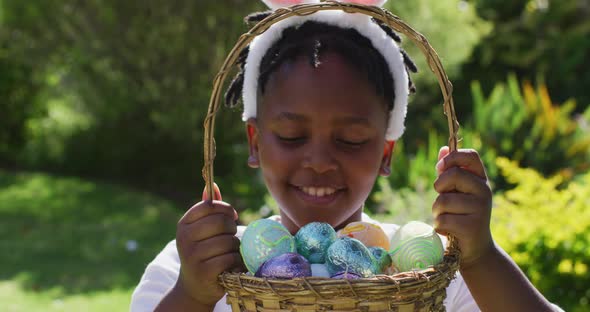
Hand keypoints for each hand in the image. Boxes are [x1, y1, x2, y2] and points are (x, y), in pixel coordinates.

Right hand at [174, 183, 244, 307]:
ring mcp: (193, 255)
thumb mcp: (201, 230)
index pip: (209, 205)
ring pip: (228, 241)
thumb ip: (208, 209)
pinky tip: (230, 265)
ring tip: (228, 253)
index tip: (232, 216)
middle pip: (221, 222)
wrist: (194, 286)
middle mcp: (185, 238)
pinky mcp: (204, 271)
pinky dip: (235, 261)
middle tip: (230, 237)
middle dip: (232, 229)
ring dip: (235, 247)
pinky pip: (230, 257)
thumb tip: (213, 185)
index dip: (226, 209)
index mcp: (184, 224)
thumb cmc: (202, 252)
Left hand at [433, 146, 493, 267]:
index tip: (441, 168)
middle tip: (442, 198)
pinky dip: (439, 226)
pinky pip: (443, 220)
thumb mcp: (455, 191)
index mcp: (480, 179)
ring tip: (447, 218)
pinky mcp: (472, 227)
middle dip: (439, 187)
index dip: (452, 157)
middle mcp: (484, 191)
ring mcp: (480, 209)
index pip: (471, 156)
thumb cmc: (461, 215)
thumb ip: (448, 172)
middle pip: (453, 175)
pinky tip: (449, 231)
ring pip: (443, 201)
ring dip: (437, 211)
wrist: (474, 249)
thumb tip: (443, 148)